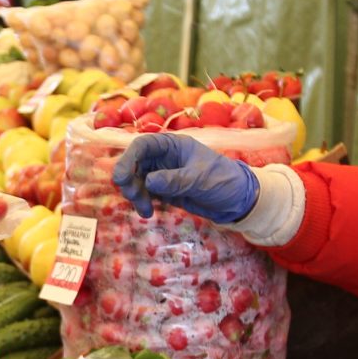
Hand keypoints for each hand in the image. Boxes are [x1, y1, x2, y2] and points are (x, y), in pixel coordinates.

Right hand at [113, 134, 259, 222]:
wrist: (237, 201)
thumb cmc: (222, 180)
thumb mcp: (200, 179)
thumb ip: (174, 180)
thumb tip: (148, 182)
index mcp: (173, 146)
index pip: (143, 145)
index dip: (128, 158)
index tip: (120, 177)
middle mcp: (164, 158)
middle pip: (135, 164)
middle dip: (130, 180)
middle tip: (133, 197)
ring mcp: (163, 175)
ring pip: (137, 181)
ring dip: (135, 195)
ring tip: (145, 211)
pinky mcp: (164, 191)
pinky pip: (145, 194)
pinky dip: (142, 203)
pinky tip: (148, 213)